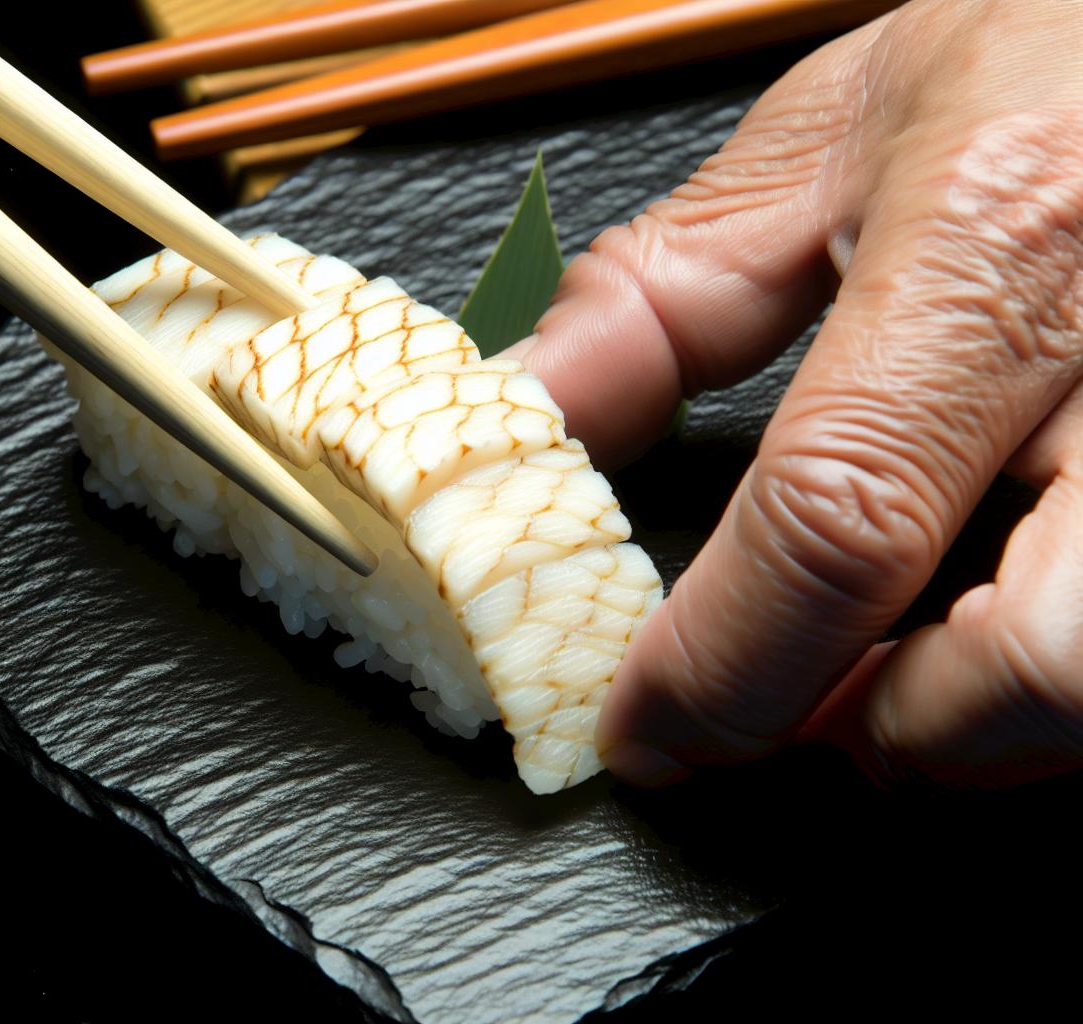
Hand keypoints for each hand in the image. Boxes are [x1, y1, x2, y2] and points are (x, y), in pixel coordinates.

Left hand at [507, 0, 1081, 786]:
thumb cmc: (1042, 49)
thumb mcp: (830, 139)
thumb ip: (665, 294)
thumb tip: (525, 419)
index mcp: (993, 243)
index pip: (836, 516)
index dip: (720, 663)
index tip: (645, 729)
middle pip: (1035, 661)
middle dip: (893, 734)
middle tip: (802, 711)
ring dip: (990, 729)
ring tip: (903, 674)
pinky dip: (1052, 677)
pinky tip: (997, 619)